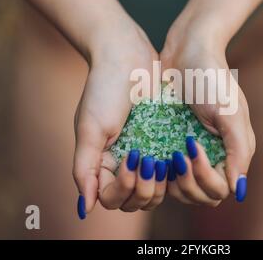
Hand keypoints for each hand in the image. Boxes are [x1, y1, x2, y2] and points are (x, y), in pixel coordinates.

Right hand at [73, 24, 165, 217]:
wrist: (126, 54)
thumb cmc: (104, 88)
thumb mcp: (90, 128)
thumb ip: (84, 168)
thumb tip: (85, 207)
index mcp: (102, 162)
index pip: (112, 198)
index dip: (123, 189)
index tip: (132, 160)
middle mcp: (122, 162)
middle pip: (135, 200)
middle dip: (143, 189)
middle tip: (150, 161)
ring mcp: (143, 153)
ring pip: (154, 190)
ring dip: (159, 184)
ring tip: (162, 161)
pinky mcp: (161, 141)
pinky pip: (170, 169)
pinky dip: (173, 171)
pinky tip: (177, 158)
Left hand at [160, 21, 255, 205]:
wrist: (187, 50)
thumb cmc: (211, 78)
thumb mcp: (229, 112)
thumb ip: (239, 151)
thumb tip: (239, 191)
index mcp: (233, 150)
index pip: (221, 189)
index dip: (206, 179)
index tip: (193, 149)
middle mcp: (215, 155)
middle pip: (202, 196)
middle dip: (188, 182)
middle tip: (177, 153)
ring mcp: (193, 152)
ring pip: (184, 190)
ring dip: (174, 180)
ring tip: (166, 156)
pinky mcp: (174, 144)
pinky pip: (168, 173)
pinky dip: (162, 172)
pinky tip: (155, 156)